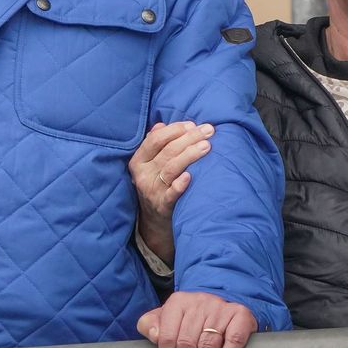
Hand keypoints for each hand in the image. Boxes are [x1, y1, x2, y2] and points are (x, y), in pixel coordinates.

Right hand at [128, 121, 212, 264]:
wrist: (153, 222)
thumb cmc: (156, 185)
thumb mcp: (150, 165)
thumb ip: (154, 144)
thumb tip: (161, 125)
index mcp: (138, 161)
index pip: (155, 140)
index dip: (175, 130)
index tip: (192, 125)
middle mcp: (142, 175)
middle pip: (167, 152)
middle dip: (189, 138)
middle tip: (208, 131)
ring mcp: (152, 191)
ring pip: (171, 169)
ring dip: (190, 155)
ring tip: (207, 146)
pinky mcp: (162, 207)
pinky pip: (171, 195)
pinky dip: (180, 185)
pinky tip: (190, 176)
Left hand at [137, 292, 255, 347]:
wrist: (223, 311)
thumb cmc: (190, 320)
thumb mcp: (165, 318)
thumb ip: (150, 325)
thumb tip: (154, 336)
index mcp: (177, 302)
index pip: (168, 336)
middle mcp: (199, 302)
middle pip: (187, 343)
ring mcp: (221, 307)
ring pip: (208, 344)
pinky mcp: (241, 315)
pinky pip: (234, 339)